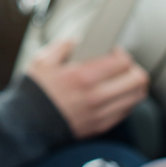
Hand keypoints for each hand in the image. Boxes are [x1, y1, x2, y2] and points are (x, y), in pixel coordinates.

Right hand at [25, 38, 148, 138]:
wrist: (28, 124)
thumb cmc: (35, 92)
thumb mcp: (42, 60)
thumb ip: (63, 46)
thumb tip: (79, 41)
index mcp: (82, 76)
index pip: (122, 62)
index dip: (121, 53)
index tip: (113, 51)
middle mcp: (96, 96)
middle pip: (137, 80)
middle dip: (132, 68)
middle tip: (121, 65)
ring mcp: (100, 113)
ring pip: (136, 97)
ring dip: (132, 85)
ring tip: (120, 79)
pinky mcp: (101, 126)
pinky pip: (126, 111)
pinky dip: (124, 100)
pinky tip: (112, 94)